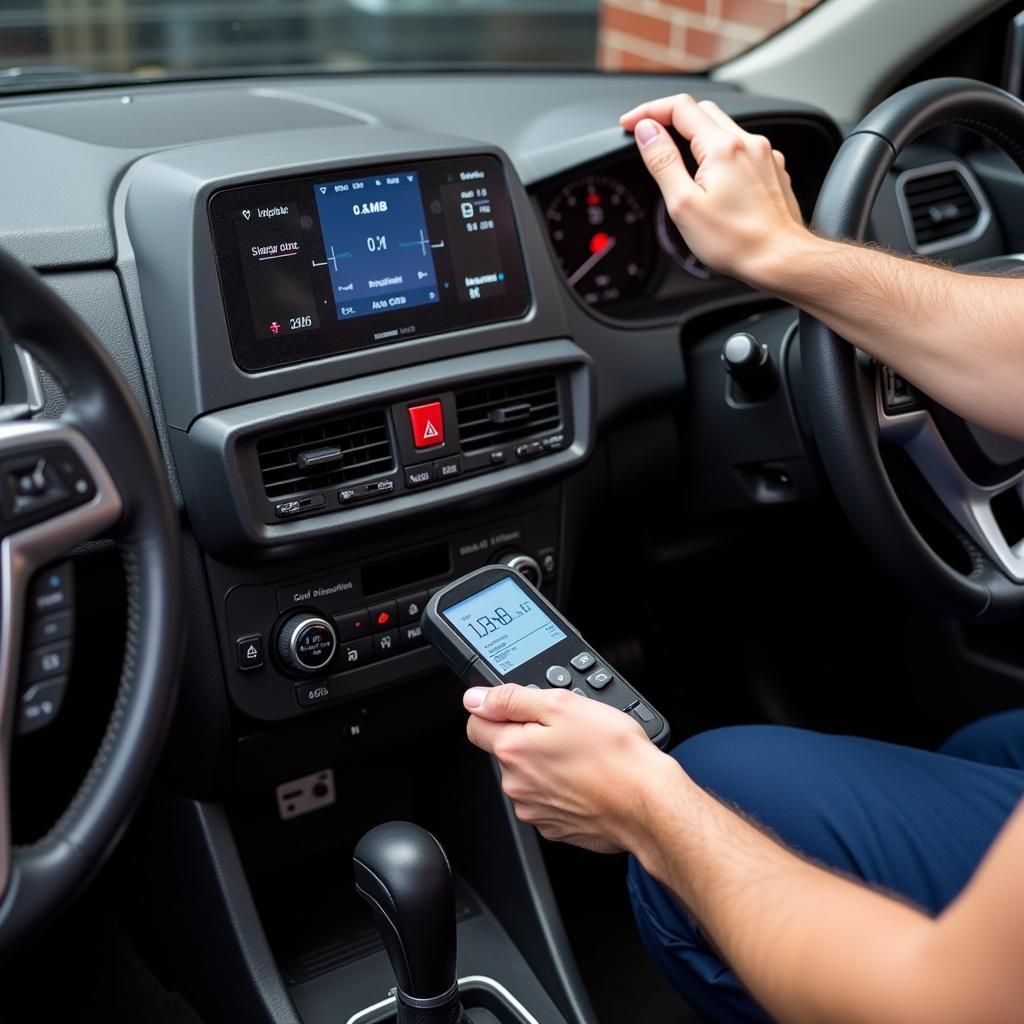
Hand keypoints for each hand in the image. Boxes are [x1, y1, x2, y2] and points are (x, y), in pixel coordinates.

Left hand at [463, 684, 673, 853]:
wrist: (647, 803)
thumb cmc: (614, 755)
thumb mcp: (562, 705)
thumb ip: (512, 699)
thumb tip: (476, 698)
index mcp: (513, 751)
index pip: (476, 725)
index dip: (495, 710)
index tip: (519, 708)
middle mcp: (517, 785)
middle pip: (506, 750)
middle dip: (528, 737)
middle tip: (566, 730)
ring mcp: (536, 810)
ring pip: (528, 776)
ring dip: (546, 763)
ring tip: (582, 755)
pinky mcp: (556, 827)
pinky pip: (548, 799)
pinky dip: (562, 787)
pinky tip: (586, 778)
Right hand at [619, 94, 806, 285]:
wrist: (779, 259)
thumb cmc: (735, 240)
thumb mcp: (683, 204)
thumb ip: (663, 161)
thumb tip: (647, 131)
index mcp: (722, 147)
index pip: (679, 107)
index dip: (648, 110)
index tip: (629, 123)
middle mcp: (747, 142)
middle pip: (702, 111)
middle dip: (671, 119)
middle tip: (650, 138)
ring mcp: (764, 154)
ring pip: (723, 129)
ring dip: (696, 135)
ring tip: (679, 160)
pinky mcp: (772, 169)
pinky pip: (741, 148)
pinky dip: (719, 152)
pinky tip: (712, 177)